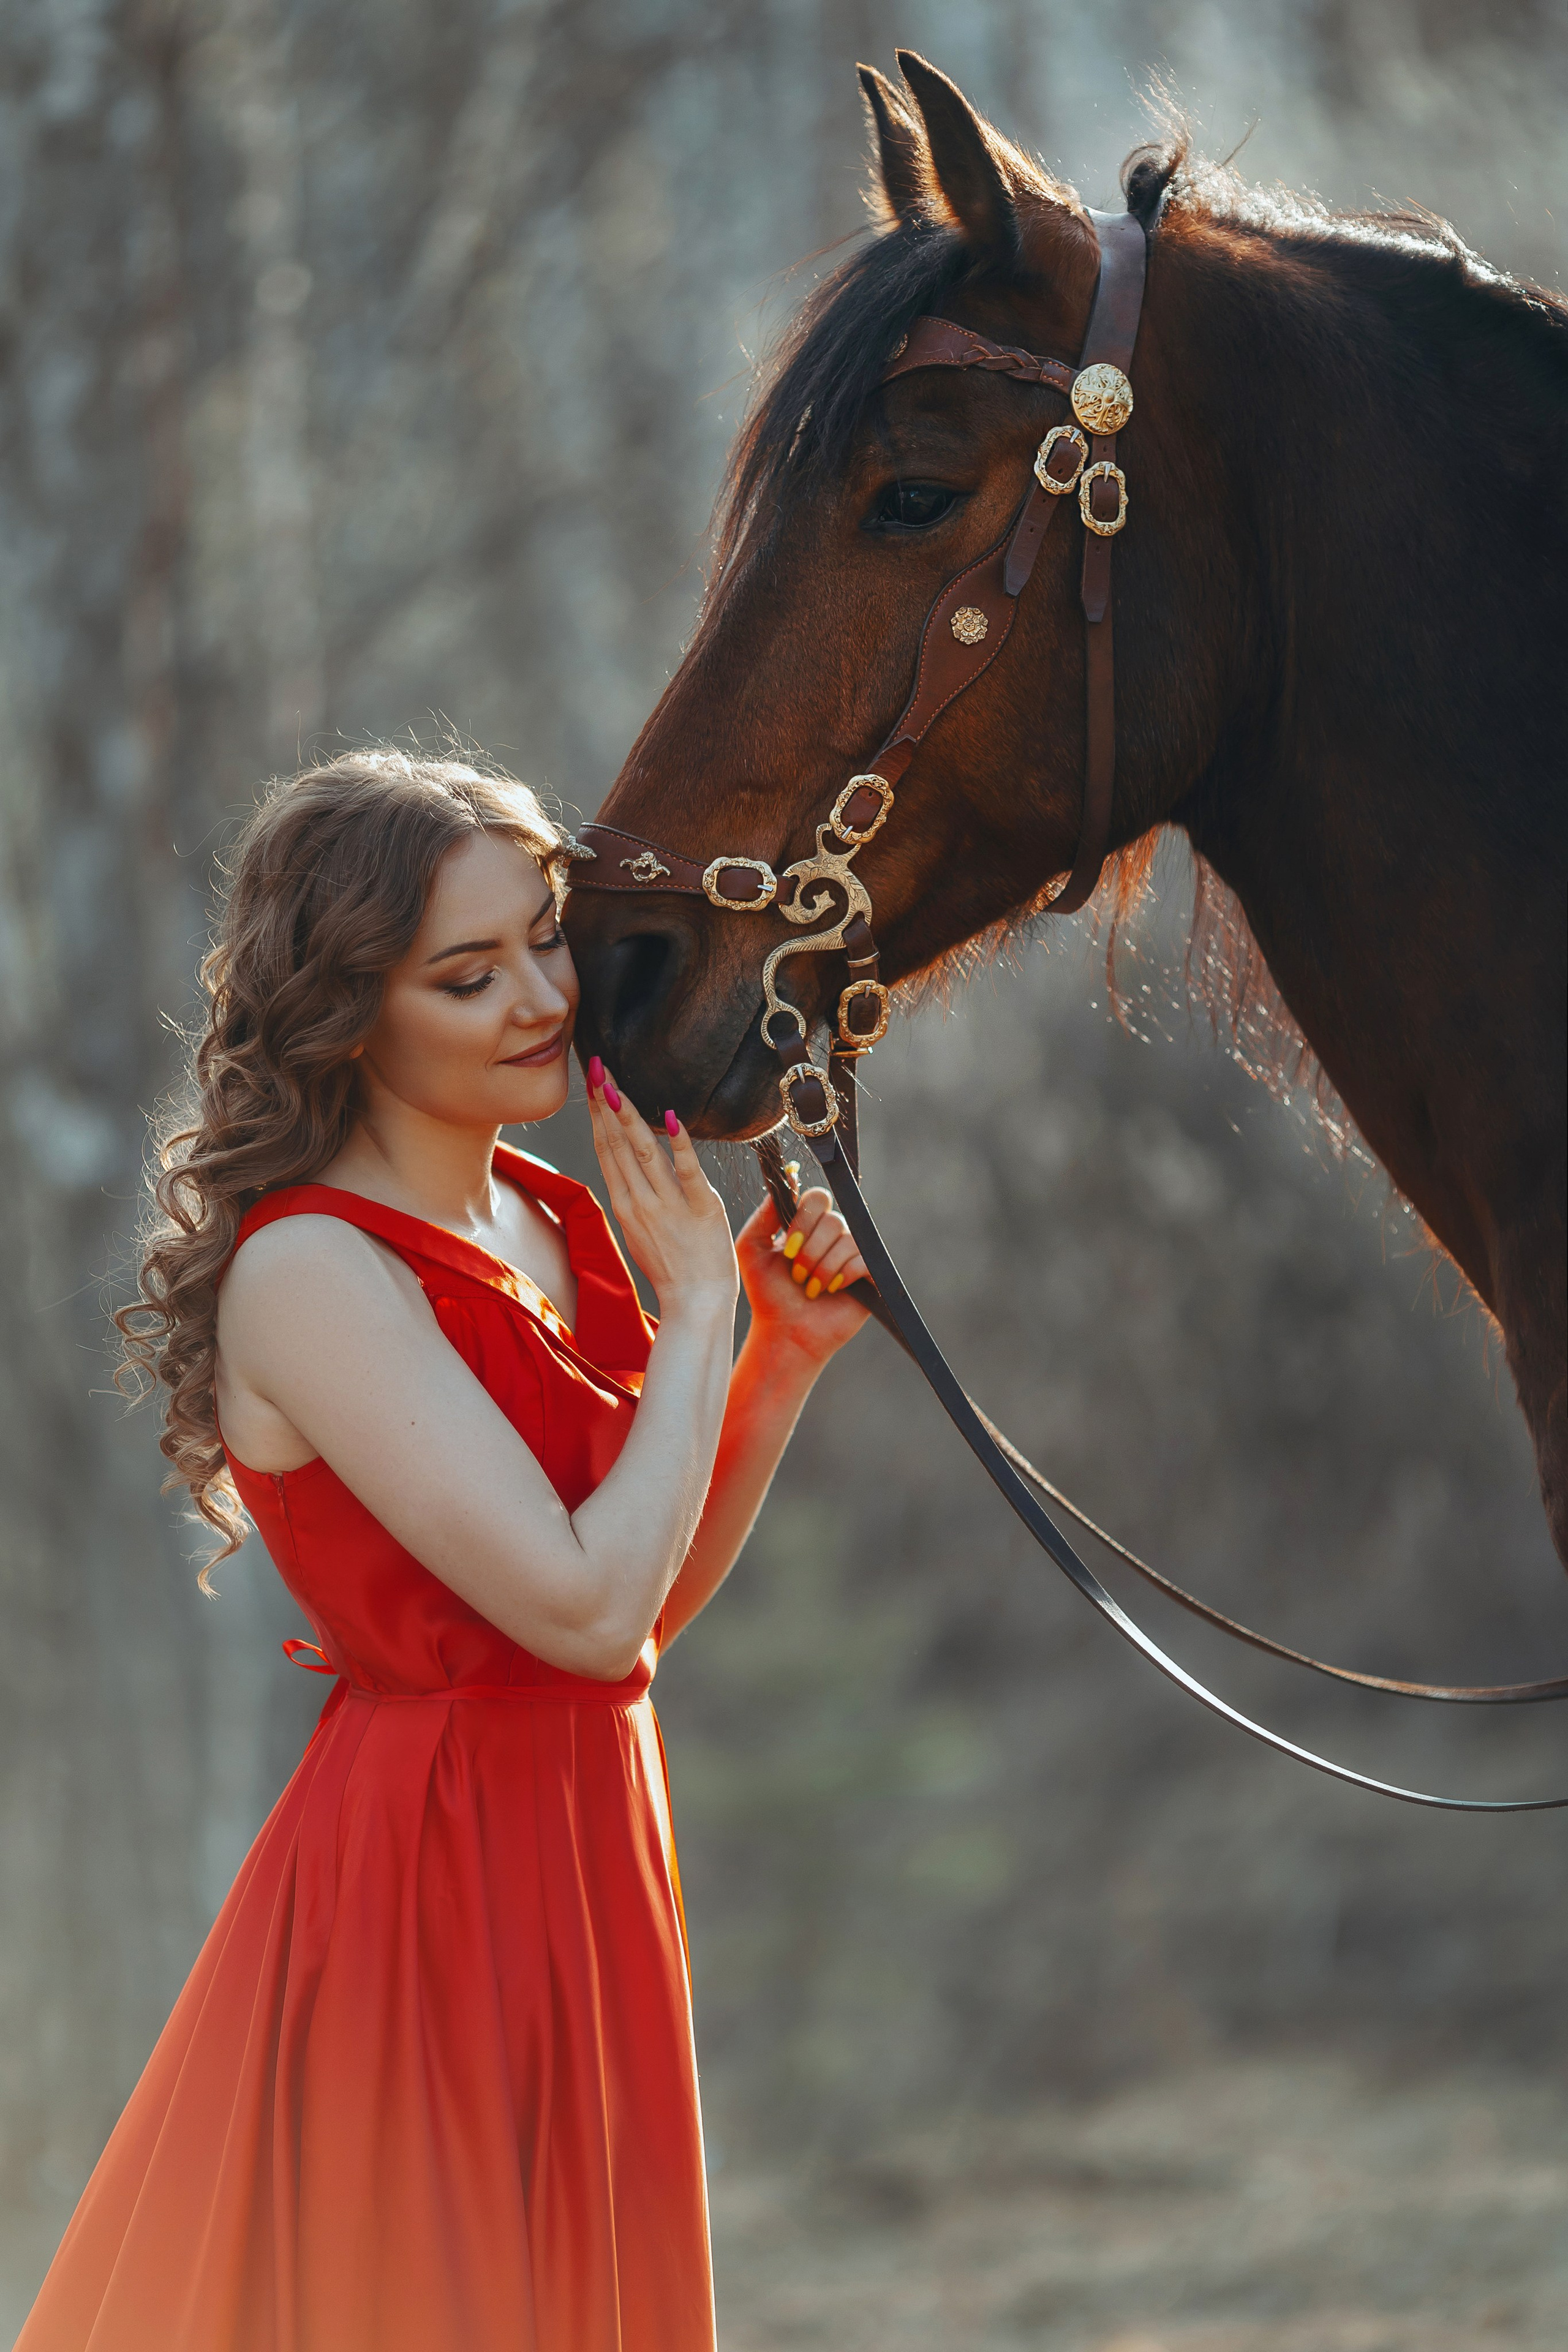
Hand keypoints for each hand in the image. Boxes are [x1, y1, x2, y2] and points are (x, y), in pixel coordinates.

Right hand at [586, 1064, 736, 1320]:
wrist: (695, 1306)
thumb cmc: (673, 1268)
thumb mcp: (642, 1230)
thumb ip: (635, 1194)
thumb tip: (629, 1161)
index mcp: (625, 1204)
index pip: (607, 1150)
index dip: (598, 1115)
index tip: (593, 1084)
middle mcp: (640, 1202)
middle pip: (617, 1145)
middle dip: (605, 1104)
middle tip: (597, 1068)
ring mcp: (669, 1206)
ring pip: (642, 1153)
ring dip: (628, 1117)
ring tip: (615, 1086)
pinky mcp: (701, 1210)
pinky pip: (688, 1173)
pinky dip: (678, 1146)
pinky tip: (672, 1120)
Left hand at [737, 1181, 870, 1365]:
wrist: (785, 1332)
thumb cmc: (768, 1294)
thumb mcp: (752, 1248)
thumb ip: (766, 1212)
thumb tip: (789, 1176)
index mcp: (809, 1225)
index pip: (817, 1197)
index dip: (803, 1219)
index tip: (787, 1247)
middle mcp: (834, 1235)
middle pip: (833, 1219)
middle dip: (810, 1250)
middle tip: (797, 1275)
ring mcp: (853, 1254)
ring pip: (847, 1239)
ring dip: (822, 1267)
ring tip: (811, 1288)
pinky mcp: (870, 1275)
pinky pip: (864, 1259)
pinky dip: (843, 1275)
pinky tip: (832, 1291)